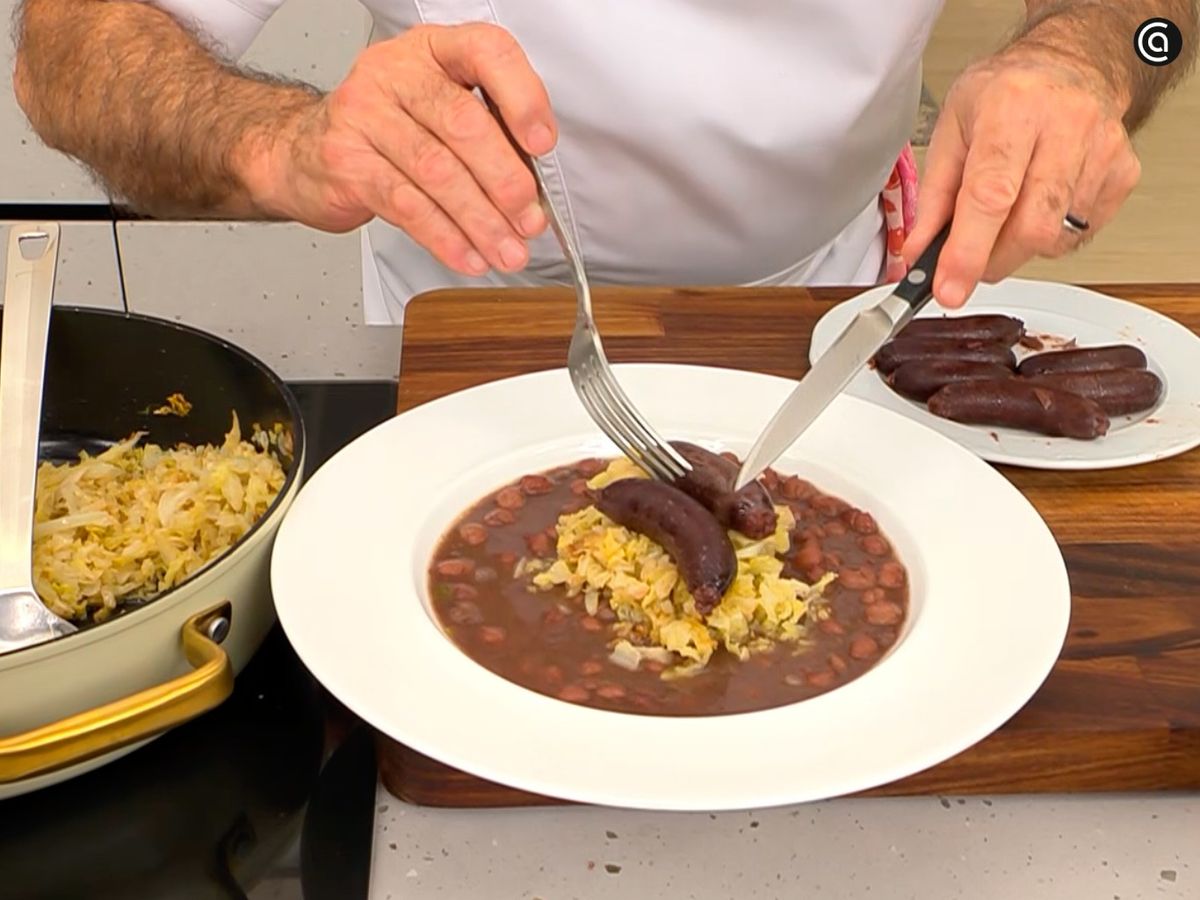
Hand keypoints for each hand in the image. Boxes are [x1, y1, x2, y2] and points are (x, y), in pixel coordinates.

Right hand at [244, 23, 554, 275]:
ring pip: (437, 172)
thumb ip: (487, 133)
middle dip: (506, 182)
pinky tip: (467, 255)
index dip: (522, 97)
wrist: (302, 150)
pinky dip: (445, 237)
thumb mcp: (437, 112)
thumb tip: (534, 186)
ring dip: (481, 221)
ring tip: (506, 249)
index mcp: (432, 50)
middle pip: (463, 124)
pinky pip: (406, 205)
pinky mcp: (346, 163)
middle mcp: (395, 73)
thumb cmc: (385, 130)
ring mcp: (364, 115)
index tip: (543, 143)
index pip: (486, 53)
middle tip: (529, 220)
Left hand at [902, 45, 1140, 307]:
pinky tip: (1038, 204)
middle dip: (992, 261)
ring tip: (1006, 213)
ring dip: (1018, 248)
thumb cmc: (1006, 94)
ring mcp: (1102, 150)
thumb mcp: (951, 130)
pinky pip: (1079, 235)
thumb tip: (918, 255)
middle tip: (970, 261)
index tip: (950, 289)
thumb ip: (933, 199)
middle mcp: (1066, 125)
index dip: (968, 252)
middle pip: (1031, 227)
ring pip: (1055, 239)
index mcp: (1013, 109)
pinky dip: (1049, 238)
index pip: (991, 196)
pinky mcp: (1123, 174)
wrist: (1069, 64)